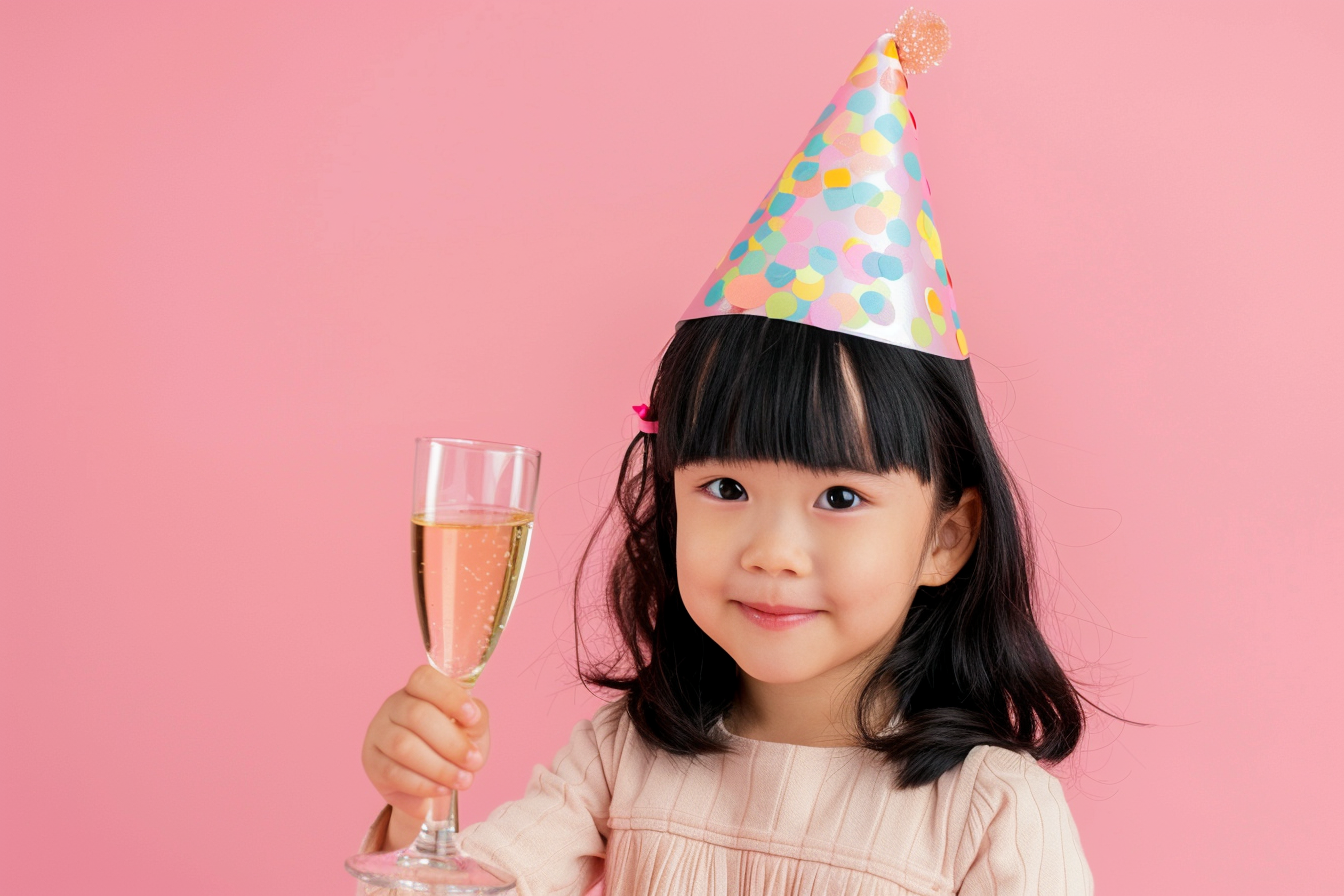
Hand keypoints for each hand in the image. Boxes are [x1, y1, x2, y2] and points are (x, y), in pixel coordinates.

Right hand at [362, 664, 490, 824]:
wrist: (433, 777)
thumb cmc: (453, 742)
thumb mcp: (472, 728)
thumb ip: (476, 719)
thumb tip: (474, 718)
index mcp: (418, 689)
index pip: (425, 679)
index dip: (450, 696)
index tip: (473, 717)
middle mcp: (393, 706)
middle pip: (416, 715)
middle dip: (451, 742)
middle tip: (474, 762)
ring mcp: (378, 733)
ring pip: (403, 747)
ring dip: (439, 767)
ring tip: (463, 781)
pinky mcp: (371, 763)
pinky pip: (394, 773)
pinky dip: (423, 784)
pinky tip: (442, 789)